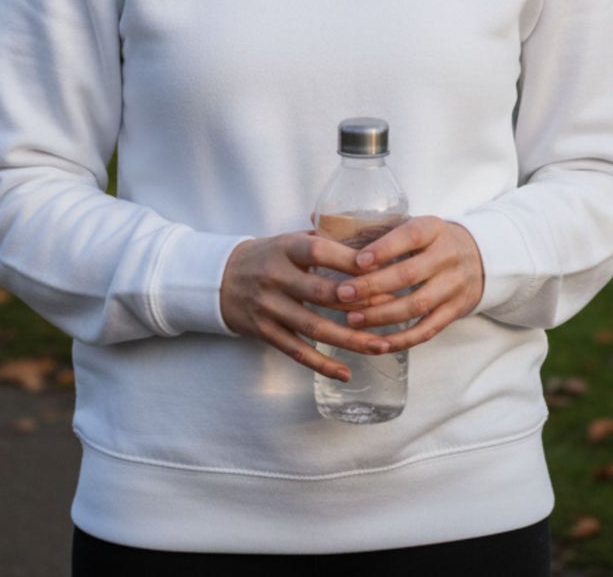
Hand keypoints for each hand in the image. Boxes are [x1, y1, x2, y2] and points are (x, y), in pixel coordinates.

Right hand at [219, 231, 399, 381]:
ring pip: (314, 327)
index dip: (350, 260)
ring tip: (381, 346)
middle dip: (359, 303)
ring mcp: (269, 306)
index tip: (381, 268)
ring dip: (350, 339)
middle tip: (393, 311)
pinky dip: (322, 364)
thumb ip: (324, 241)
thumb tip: (370, 244)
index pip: (320, 251)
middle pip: (321, 292)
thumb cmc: (267, 256)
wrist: (219, 278)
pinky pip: (297, 351)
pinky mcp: (264, 331)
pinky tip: (346, 372)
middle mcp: (275, 276)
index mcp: (285, 248)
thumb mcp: (290, 240)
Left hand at [336, 217, 484, 350]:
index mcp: (433, 229)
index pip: (409, 236)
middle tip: (342, 294)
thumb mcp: (411, 223)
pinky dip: (402, 339)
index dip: (384, 249)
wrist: (479, 256)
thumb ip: (369, 225)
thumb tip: (315, 219)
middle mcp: (447, 256)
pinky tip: (378, 344)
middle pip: (409, 274)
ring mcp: (454, 285)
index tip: (357, 261)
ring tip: (352, 320)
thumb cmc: (429, 240)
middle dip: (373, 287)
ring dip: (382, 316)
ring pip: (417, 305)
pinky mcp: (456, 310)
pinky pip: (427, 329)